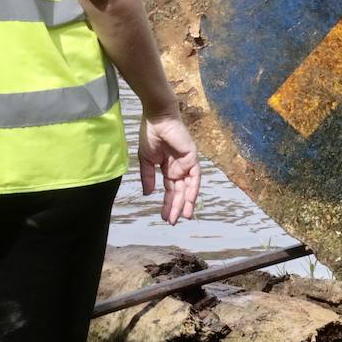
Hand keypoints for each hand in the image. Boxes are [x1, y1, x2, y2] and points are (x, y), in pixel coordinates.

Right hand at [138, 110, 200, 224]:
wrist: (157, 119)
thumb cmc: (151, 135)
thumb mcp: (146, 160)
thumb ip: (148, 177)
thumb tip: (147, 194)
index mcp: (169, 168)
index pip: (170, 190)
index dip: (168, 203)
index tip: (164, 217)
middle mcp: (179, 168)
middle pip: (179, 191)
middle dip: (176, 207)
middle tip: (173, 222)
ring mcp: (187, 163)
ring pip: (189, 187)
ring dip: (186, 202)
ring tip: (183, 216)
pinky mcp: (193, 157)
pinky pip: (195, 176)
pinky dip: (193, 189)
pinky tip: (188, 201)